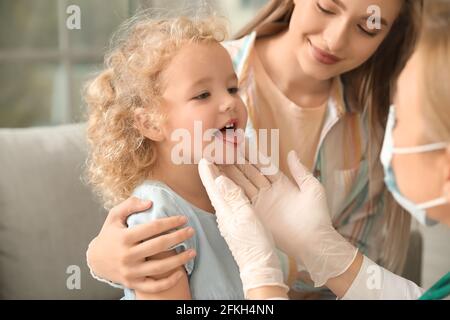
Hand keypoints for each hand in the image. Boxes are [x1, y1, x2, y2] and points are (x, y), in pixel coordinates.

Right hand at [86, 196, 195, 292]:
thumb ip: (130, 205)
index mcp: (124, 237)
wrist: (95, 260)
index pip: (152, 227)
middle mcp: (127, 255)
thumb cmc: (109, 235)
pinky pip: (153, 286)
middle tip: (191, 231)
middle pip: (159, 245)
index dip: (170, 222)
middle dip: (178, 237)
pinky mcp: (133, 284)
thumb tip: (150, 202)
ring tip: (192, 251)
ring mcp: (130, 271)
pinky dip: (168, 282)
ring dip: (179, 260)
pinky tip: (180, 274)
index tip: (183, 218)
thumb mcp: (114, 216)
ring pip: (160, 267)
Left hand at [198, 159, 288, 298]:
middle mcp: (225, 213)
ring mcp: (231, 219)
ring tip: (224, 165)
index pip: (212, 186)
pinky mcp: (238, 223)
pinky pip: (232, 200)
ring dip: (223, 178)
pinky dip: (233, 189)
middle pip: (217, 187)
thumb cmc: (254, 243)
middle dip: (215, 171)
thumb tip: (219, 180)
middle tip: (213, 154)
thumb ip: (234, 198)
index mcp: (225, 210)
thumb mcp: (245, 218)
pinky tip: (235, 188)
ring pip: (224, 193)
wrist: (260, 266)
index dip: (208, 170)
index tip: (204, 155)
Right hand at [220, 150, 357, 286]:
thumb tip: (292, 153)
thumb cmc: (317, 216)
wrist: (313, 242)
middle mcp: (269, 191)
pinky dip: (232, 189)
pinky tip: (221, 179)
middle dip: (237, 159)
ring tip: (218, 158)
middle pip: (250, 172)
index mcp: (282, 183)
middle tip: (223, 146)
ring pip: (243, 183)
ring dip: (231, 171)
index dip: (252, 153)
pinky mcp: (256, 213)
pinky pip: (242, 199)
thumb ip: (300, 171)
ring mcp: (261, 202)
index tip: (241, 141)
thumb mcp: (312, 189)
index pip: (263, 164)